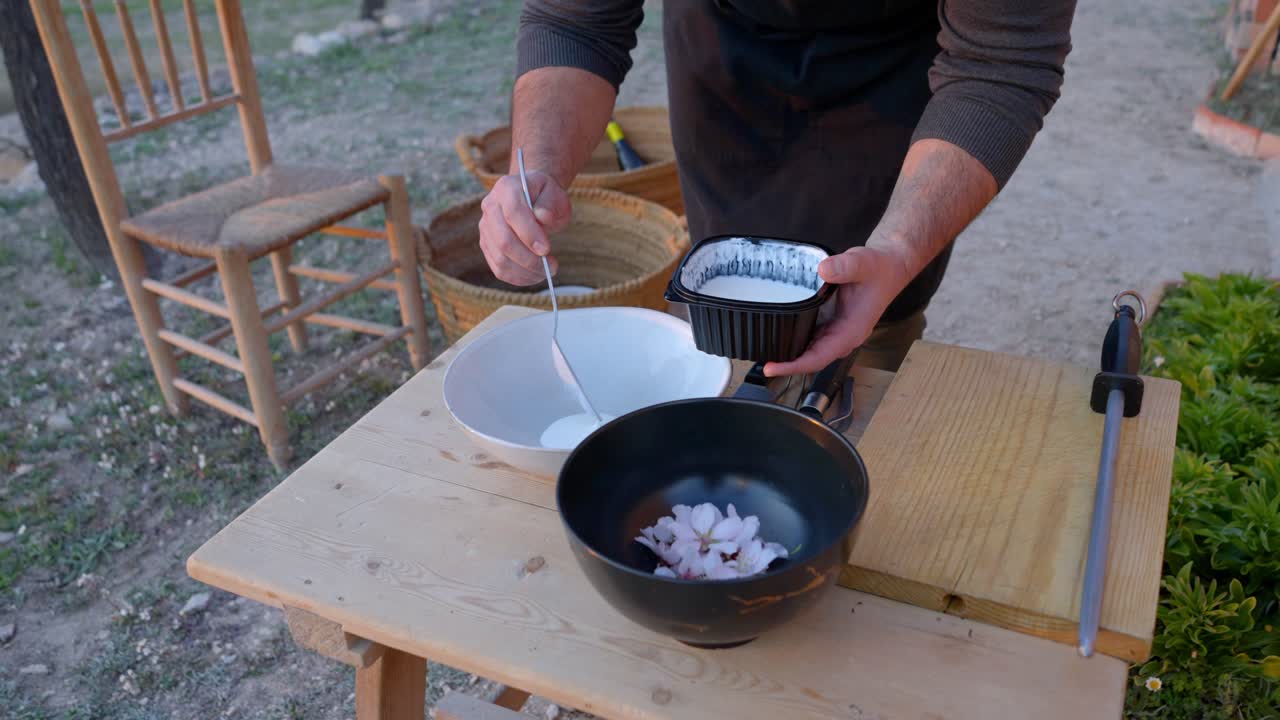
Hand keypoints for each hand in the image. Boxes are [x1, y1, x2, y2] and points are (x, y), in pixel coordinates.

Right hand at [478, 171, 570, 284]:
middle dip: (529, 259)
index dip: (529, 234)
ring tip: (546, 271)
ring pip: (500, 259)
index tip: (546, 249)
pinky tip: (535, 275)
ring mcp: (485, 227)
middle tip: (551, 266)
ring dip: (526, 272)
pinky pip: (499, 269)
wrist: (533, 196)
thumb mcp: (554, 194)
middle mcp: (490, 206)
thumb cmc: (545, 196)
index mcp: (507, 188)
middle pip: (503, 240)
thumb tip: (542, 217)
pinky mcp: (487, 245)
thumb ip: (549, 204)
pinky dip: (518, 277)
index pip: (513, 212)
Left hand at [763, 244, 914, 376]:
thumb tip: (824, 270)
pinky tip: (778, 333)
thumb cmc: (879, 269)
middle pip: (810, 359)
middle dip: (786, 364)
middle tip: (760, 361)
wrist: (887, 267)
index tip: (773, 368)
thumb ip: (844, 266)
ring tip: (764, 351)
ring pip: (810, 350)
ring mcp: (837, 331)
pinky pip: (811, 337)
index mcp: (851, 331)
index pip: (819, 358)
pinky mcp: (831, 323)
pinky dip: (794, 338)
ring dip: (789, 354)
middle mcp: (843, 336)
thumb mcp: (862, 263)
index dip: (794, 366)